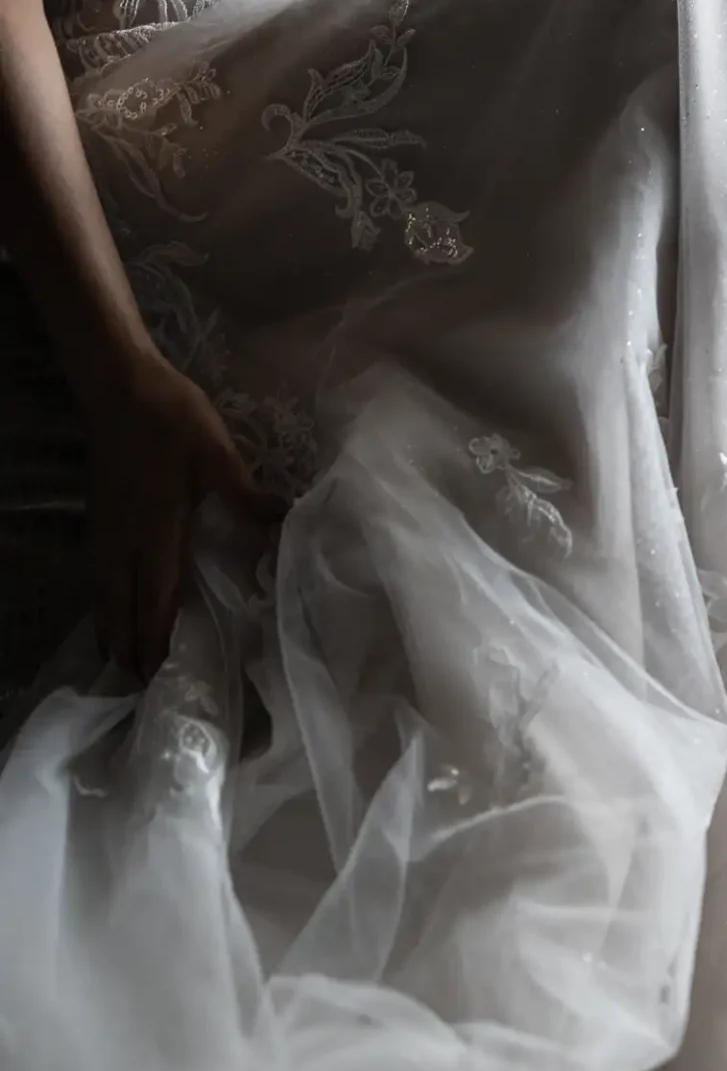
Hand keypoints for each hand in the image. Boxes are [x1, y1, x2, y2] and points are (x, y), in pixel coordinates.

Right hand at [79, 352, 283, 679]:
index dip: (154, 635)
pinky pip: (100, 570)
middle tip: (135, 685)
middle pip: (123, 602)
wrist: (118, 385)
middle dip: (128, 644)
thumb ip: (246, 494)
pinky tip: (109, 606)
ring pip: (106, 589)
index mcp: (157, 528)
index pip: (155, 595)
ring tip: (117, 662)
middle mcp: (125, 536)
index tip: (156, 672)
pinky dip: (104, 598)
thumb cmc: (171, 419)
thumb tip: (283, 523)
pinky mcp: (101, 514)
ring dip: (112, 625)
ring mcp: (107, 526)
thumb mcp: (217, 453)